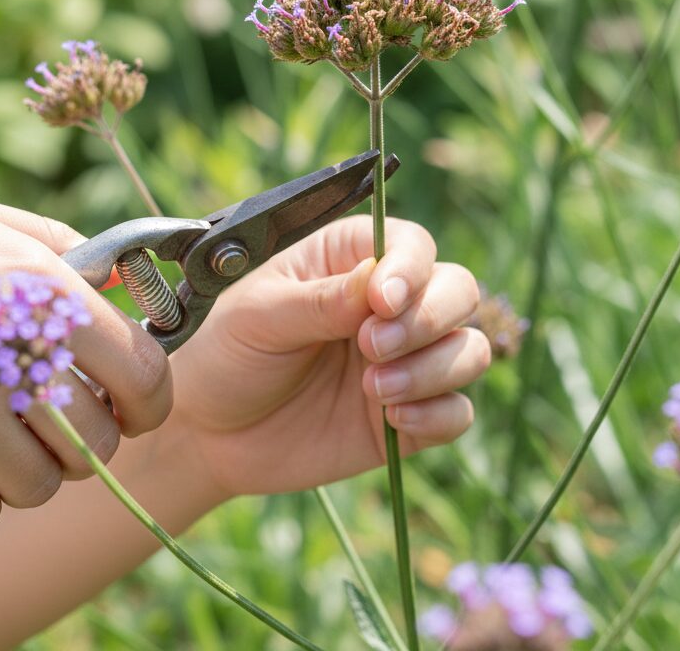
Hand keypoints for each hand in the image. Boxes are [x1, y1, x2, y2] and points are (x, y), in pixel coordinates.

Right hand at [0, 186, 171, 532]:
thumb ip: (60, 249)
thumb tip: (118, 281)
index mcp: (43, 294)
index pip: (143, 374)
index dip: (149, 400)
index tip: (136, 407)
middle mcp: (13, 358)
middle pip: (96, 442)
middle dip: (88, 435)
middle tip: (58, 417)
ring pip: (42, 484)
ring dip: (33, 467)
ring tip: (3, 433)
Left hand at [171, 215, 489, 499]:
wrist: (211, 434)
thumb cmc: (229, 354)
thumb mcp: (258, 317)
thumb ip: (320, 301)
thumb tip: (378, 284)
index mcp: (351, 260)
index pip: (413, 245)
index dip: (411, 269)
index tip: (382, 302)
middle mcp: (389, 306)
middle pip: (458, 290)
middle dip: (428, 319)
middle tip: (370, 348)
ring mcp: (405, 361)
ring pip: (469, 349)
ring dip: (433, 369)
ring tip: (373, 391)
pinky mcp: (409, 417)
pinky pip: (457, 412)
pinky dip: (438, 415)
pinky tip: (392, 420)